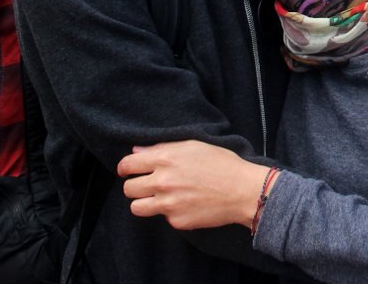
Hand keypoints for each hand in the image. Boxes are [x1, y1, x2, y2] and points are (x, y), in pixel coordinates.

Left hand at [117, 140, 270, 230]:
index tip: (127, 171)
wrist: (243, 190)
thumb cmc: (222, 163)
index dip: (124, 168)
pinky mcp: (176, 221)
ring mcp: (168, 203)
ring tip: (159, 198)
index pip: (128, 165)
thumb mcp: (193, 145)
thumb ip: (162, 148)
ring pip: (136, 207)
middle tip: (147, 185)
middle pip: (128, 188)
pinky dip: (170, 212)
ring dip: (144, 202)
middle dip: (135, 186)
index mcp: (165, 159)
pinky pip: (162, 218)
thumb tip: (136, 151)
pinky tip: (185, 204)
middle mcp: (163, 181)